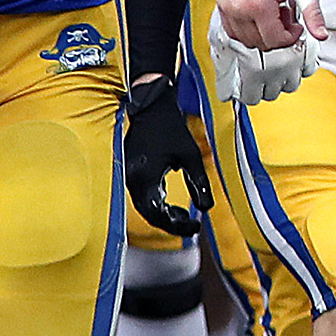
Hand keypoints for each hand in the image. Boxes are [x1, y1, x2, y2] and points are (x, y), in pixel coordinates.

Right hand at [123, 74, 211, 238]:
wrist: (151, 109)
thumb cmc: (171, 129)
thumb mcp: (191, 156)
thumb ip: (200, 182)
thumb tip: (207, 207)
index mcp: (146, 176)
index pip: (157, 213)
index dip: (177, 225)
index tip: (195, 226)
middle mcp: (132, 180)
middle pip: (149, 214)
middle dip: (170, 223)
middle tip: (191, 225)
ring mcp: (128, 177)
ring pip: (144, 208)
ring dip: (163, 215)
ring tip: (183, 216)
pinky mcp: (130, 174)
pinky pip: (142, 198)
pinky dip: (156, 205)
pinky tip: (171, 206)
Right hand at [211, 0, 325, 106]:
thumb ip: (313, 12)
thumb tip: (321, 33)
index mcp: (258, 5)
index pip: (274, 40)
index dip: (290, 37)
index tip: (297, 26)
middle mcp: (238, 8)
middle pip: (259, 43)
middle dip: (278, 34)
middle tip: (287, 15)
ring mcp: (227, 6)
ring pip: (244, 39)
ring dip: (262, 32)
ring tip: (273, 11)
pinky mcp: (221, 2)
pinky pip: (232, 28)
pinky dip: (247, 28)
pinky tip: (260, 12)